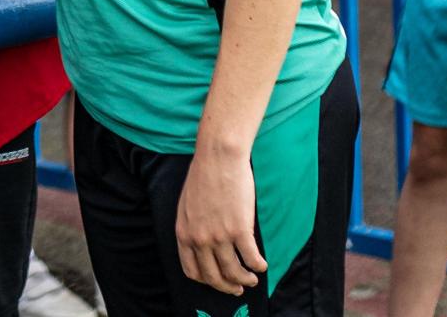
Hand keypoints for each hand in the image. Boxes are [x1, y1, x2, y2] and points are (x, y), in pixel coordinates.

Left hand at [175, 149, 265, 294]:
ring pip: (234, 271)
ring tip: (253, 279)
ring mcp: (219, 236)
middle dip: (227, 287)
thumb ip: (192, 227)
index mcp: (183, 233)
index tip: (218, 281)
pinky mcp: (239, 230)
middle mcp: (199, 239)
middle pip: (213, 276)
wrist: (218, 158)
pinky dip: (258, 266)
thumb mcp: (186, 205)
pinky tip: (262, 265)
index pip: (192, 270)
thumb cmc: (203, 176)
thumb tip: (202, 245)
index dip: (206, 281)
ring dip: (245, 279)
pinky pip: (251, 258)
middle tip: (238, 289)